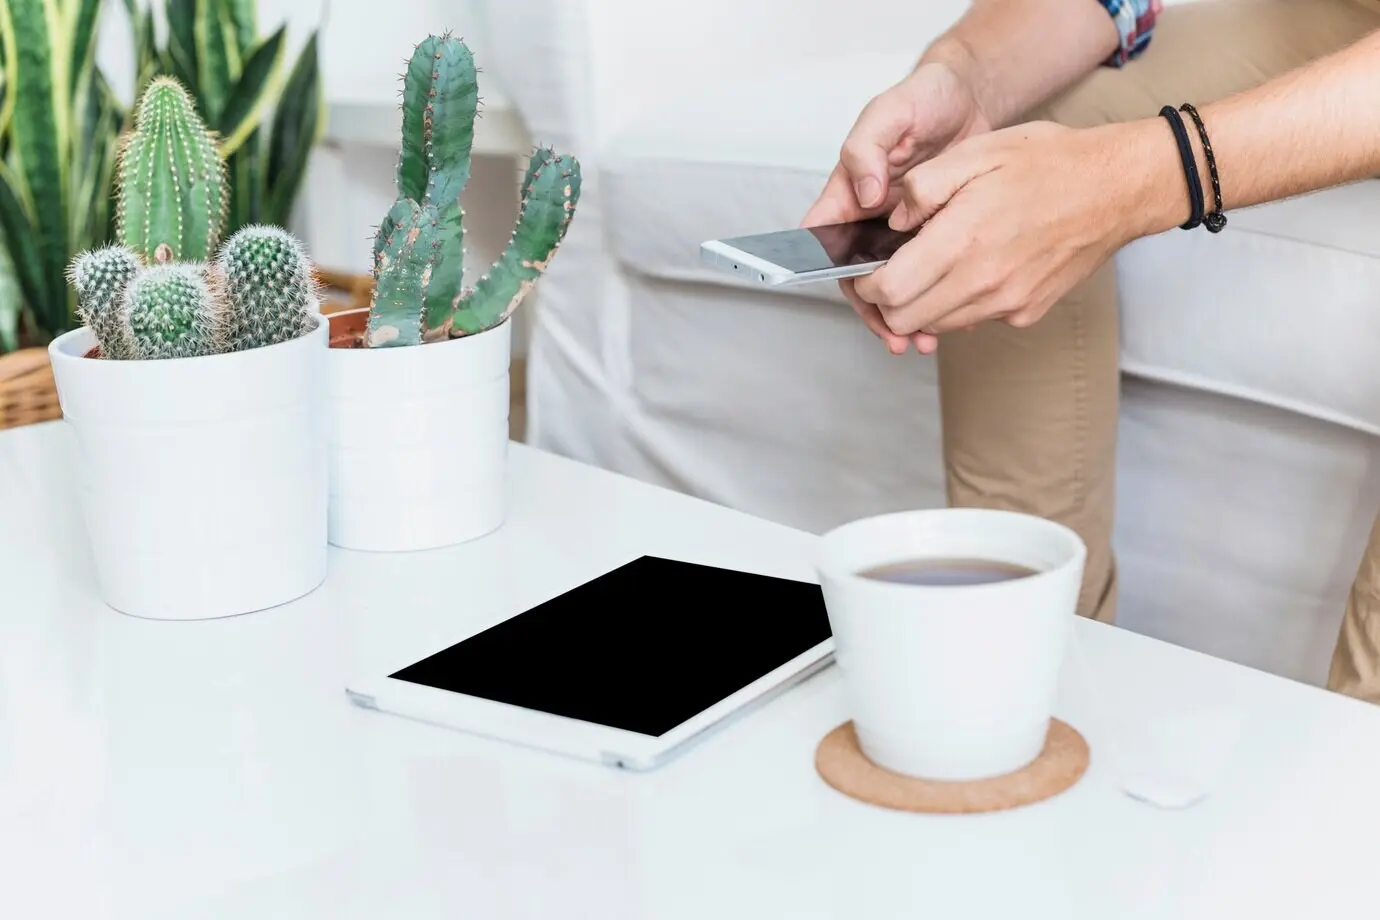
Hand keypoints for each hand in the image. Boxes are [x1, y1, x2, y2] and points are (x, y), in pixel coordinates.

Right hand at [801, 62, 990, 354]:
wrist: (969, 96)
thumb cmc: (923, 98)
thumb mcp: (890, 112)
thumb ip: (866, 148)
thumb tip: (864, 194)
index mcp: (848, 192)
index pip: (821, 241)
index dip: (825, 274)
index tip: (849, 298)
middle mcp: (869, 217)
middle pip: (857, 276)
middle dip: (876, 310)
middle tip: (895, 336)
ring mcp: (899, 230)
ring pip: (893, 283)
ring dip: (905, 313)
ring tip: (921, 339)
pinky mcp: (932, 234)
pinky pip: (926, 273)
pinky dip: (935, 296)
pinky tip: (951, 315)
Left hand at [853, 119, 1162, 337]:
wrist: (1117, 187)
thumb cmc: (1051, 163)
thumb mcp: (976, 152)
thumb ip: (923, 188)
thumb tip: (892, 222)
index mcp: (963, 240)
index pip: (890, 291)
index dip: (867, 283)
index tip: (867, 268)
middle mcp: (983, 282)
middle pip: (906, 319)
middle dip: (888, 300)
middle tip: (891, 270)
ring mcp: (1007, 303)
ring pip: (936, 325)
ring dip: (922, 304)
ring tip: (932, 265)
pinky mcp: (1025, 312)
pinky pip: (973, 319)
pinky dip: (959, 302)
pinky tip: (972, 268)